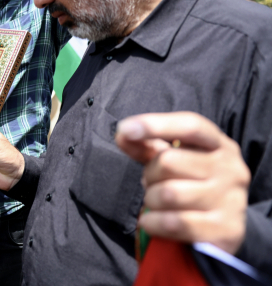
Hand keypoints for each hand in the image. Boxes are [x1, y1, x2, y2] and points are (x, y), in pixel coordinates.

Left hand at [115, 112, 249, 254]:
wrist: (222, 226)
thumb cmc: (191, 183)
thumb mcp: (172, 158)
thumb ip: (146, 145)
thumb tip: (122, 134)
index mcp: (218, 144)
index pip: (190, 126)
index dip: (156, 125)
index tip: (125, 128)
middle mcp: (231, 169)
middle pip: (168, 162)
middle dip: (150, 175)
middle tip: (154, 183)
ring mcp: (231, 200)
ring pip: (168, 194)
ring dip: (151, 200)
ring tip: (158, 203)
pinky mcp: (227, 230)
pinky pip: (174, 223)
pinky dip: (153, 223)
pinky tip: (153, 222)